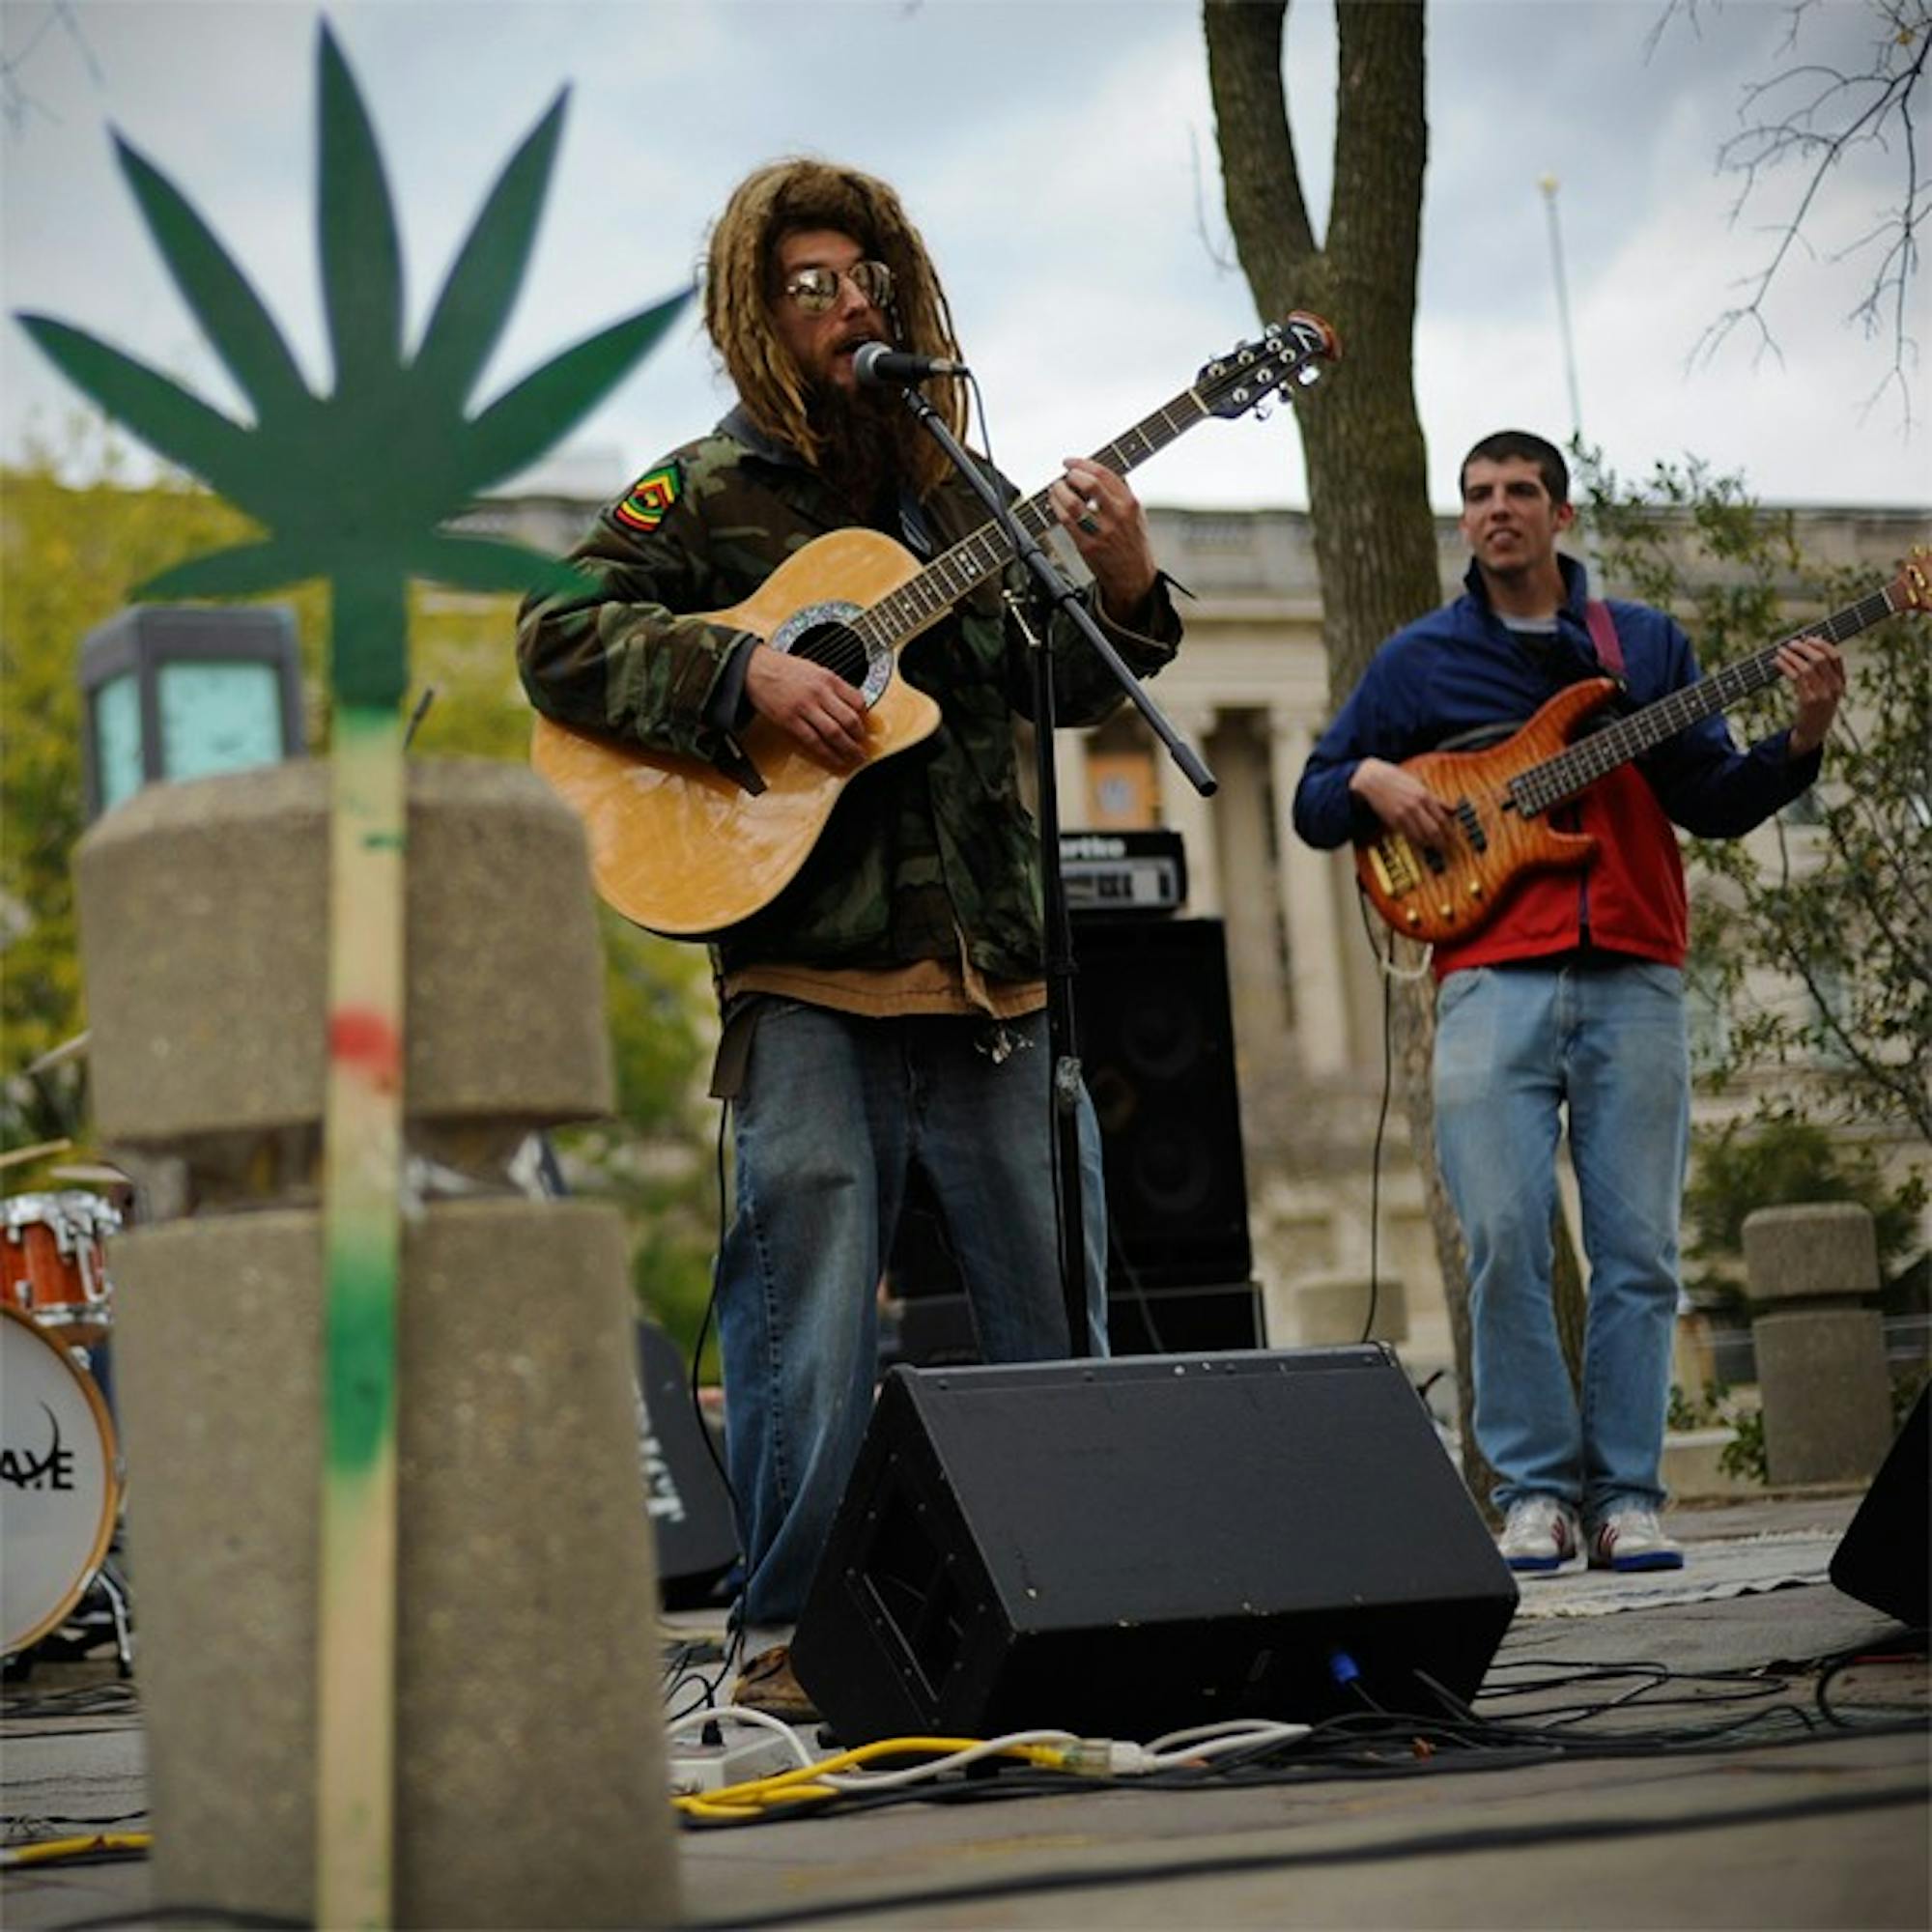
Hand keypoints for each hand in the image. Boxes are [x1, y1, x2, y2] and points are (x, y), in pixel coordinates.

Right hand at [744, 643, 869, 767]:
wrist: (756, 669)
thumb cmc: (784, 669)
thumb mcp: (815, 670)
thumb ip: (834, 686)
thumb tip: (852, 704)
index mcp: (828, 679)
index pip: (857, 700)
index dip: (865, 717)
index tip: (866, 726)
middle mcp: (819, 693)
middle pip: (849, 719)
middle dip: (860, 737)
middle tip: (864, 746)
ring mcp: (804, 708)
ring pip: (834, 733)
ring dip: (848, 749)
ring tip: (855, 757)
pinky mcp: (790, 721)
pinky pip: (813, 741)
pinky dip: (827, 753)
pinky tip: (835, 759)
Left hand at [1048, 456, 1156, 621]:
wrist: (1133, 577)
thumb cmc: (1134, 545)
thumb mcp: (1136, 514)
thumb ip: (1121, 493)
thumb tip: (1102, 472)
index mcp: (1129, 504)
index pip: (1104, 474)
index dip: (1083, 464)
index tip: (1071, 463)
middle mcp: (1116, 516)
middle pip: (1089, 484)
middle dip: (1072, 475)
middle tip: (1065, 476)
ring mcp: (1101, 532)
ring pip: (1073, 503)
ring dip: (1059, 491)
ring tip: (1056, 488)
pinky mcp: (1087, 546)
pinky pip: (1066, 522)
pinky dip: (1057, 509)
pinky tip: (1055, 505)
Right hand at [1350, 758, 1454, 846]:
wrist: (1373, 779)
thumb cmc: (1397, 780)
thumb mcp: (1420, 786)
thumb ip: (1436, 800)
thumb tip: (1453, 810)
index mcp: (1425, 796)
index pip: (1443, 818)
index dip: (1450, 831)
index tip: (1454, 839)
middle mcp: (1416, 806)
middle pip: (1434, 830)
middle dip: (1442, 842)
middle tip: (1446, 849)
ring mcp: (1404, 814)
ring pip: (1421, 836)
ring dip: (1429, 844)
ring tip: (1434, 848)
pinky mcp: (1393, 820)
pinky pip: (1408, 835)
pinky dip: (1416, 841)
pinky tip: (1421, 844)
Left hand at [1777, 634, 1845, 757]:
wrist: (1813, 733)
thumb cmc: (1817, 708)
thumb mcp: (1828, 691)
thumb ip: (1824, 673)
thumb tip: (1811, 646)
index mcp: (1842, 683)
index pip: (1836, 657)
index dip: (1822, 645)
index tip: (1809, 638)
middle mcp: (1835, 688)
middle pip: (1820, 659)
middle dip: (1803, 648)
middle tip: (1790, 644)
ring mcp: (1822, 695)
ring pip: (1806, 667)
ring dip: (1791, 656)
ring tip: (1780, 651)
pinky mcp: (1808, 701)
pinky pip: (1795, 677)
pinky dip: (1784, 666)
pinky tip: (1776, 662)